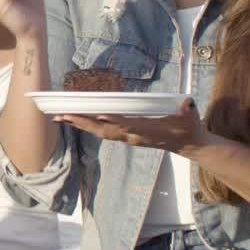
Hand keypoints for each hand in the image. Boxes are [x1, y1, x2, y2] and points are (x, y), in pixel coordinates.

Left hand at [57, 98, 208, 154]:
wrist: (189, 145)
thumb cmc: (189, 128)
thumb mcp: (190, 118)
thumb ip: (187, 111)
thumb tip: (187, 104)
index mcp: (147, 132)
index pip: (127, 125)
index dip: (113, 121)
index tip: (98, 115)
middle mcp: (133, 137)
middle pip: (104, 130)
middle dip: (83, 123)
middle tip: (62, 115)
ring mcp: (128, 138)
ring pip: (100, 132)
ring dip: (79, 125)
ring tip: (59, 117)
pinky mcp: (126, 136)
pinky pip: (103, 131)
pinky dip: (87, 125)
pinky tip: (74, 120)